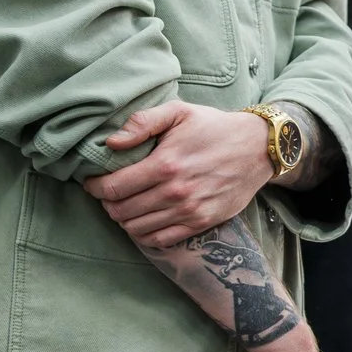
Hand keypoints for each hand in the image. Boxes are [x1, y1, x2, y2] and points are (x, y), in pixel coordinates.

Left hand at [82, 102, 270, 247]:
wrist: (259, 148)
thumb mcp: (179, 112)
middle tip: (109, 193)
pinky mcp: (202, 222)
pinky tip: (145, 219)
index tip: (92, 182)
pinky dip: (145, 234)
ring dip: (124, 219)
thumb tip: (111, 143)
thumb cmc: (215, 127)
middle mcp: (175, 192)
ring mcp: (190, 210)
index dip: (94, 187)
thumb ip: (142, 122)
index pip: (112, 187)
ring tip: (127, 205)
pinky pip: (161, 239)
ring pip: (137, 228)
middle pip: (121, 211)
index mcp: (165, 164)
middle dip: (107, 203)